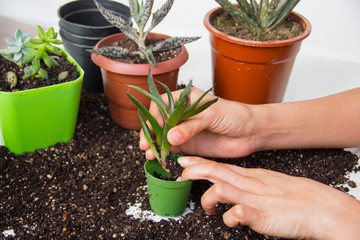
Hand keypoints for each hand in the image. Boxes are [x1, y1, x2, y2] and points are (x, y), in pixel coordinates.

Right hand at [139, 87, 259, 158]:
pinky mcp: (190, 145)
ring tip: (149, 153)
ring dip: (154, 144)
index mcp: (185, 99)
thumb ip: (191, 126)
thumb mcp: (212, 115)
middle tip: (146, 144)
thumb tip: (170, 136)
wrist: (251, 132)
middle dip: (150, 132)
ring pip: (163, 137)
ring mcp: (185, 130)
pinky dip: (164, 153)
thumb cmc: (235, 115)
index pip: (161, 104)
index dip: (154, 116)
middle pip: (158, 122)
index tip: (154, 128)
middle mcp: (182, 114)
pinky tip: (159, 157)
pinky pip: (172, 149)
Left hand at [178, 157, 359, 239]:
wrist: (317, 206)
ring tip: (210, 209)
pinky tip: (231, 220)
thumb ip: (245, 183)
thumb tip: (226, 185)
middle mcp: (248, 184)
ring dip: (209, 198)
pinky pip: (240, 213)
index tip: (183, 161)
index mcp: (249, 176)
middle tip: (182, 176)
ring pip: (222, 188)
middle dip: (195, 171)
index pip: (219, 165)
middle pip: (216, 172)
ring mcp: (254, 198)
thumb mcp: (264, 183)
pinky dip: (231, 217)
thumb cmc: (291, 197)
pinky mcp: (262, 215)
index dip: (199, 162)